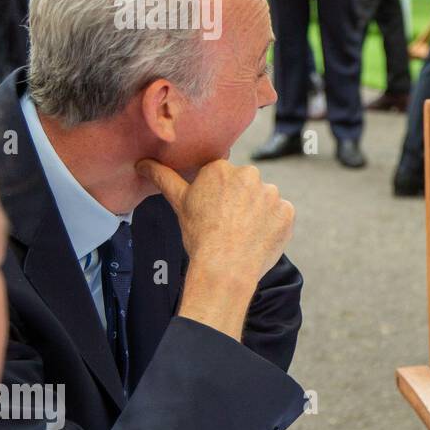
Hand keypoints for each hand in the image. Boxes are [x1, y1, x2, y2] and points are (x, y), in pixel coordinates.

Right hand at [137, 159, 294, 338]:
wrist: (226, 266)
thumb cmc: (200, 235)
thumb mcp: (178, 203)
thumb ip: (163, 178)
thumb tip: (142, 163)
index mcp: (221, 168)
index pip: (222, 177)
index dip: (217, 196)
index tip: (213, 212)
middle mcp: (250, 174)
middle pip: (245, 186)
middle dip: (238, 201)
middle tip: (227, 225)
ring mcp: (272, 193)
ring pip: (264, 200)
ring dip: (257, 213)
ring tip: (242, 234)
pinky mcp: (287, 211)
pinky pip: (280, 215)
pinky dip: (272, 225)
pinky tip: (258, 238)